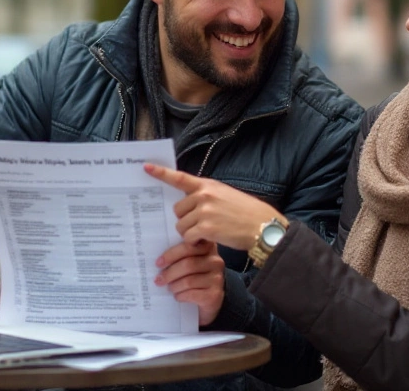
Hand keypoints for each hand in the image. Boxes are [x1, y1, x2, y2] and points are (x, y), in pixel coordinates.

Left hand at [145, 163, 284, 250]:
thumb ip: (206, 196)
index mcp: (207, 185)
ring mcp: (205, 210)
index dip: (161, 173)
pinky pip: (188, 237)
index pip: (180, 177)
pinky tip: (207, 240)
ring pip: (181, 225)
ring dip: (190, 233)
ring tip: (208, 233)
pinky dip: (194, 242)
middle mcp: (204, 195)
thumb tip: (187, 204)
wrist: (263, 226)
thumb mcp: (225, 196)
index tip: (145, 167)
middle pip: (178, 210)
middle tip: (201, 225)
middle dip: (186, 220)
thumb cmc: (245, 213)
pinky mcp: (206, 227)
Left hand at [156, 239, 225, 325]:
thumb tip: (159, 258)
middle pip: (188, 264)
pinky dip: (180, 296)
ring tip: (170, 288)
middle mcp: (215, 261)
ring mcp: (217, 278)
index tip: (158, 262)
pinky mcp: (214, 295)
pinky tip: (178, 296)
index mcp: (208, 247)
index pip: (189, 246)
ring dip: (174, 286)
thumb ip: (180, 253)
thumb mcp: (189, 260)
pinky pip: (192, 294)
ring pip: (189, 281)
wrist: (209, 298)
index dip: (172, 254)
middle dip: (169, 273)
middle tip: (158, 279)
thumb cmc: (195, 276)